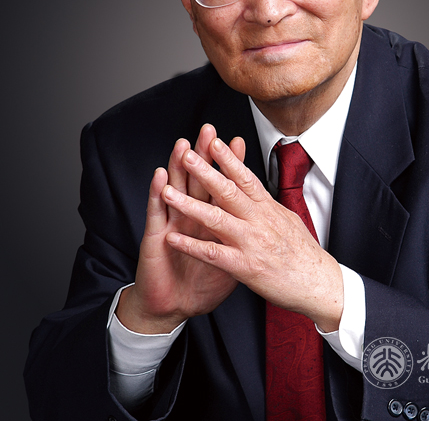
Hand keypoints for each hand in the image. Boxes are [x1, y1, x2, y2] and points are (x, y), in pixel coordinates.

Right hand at [116, 124, 243, 333]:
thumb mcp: (233, 260)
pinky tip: (159, 177)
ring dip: (178, 166)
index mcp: (212, 220)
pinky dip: (157, 194)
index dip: (230, 165)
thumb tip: (265, 223)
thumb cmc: (202, 283)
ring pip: (175, 189)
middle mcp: (191, 216)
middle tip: (209, 130)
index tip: (239, 140)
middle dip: (205, 155)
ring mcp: (172, 223)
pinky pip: (156, 214)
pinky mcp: (155, 238)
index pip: (223, 186)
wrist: (173, 306)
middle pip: (199, 180)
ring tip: (183, 144)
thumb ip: (244, 238)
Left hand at [163, 135, 343, 331]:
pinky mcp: (245, 266)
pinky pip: (212, 254)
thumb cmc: (304, 254)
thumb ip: (267, 206)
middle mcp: (258, 220)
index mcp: (268, 208)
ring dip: (189, 204)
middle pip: (228, 191)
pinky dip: (191, 245)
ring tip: (167, 192)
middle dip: (204, 171)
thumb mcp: (288, 220)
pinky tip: (172, 238)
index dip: (228, 158)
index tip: (213, 141)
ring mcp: (251, 242)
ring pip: (216, 219)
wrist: (318, 284)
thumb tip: (256, 191)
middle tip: (186, 154)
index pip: (246, 177)